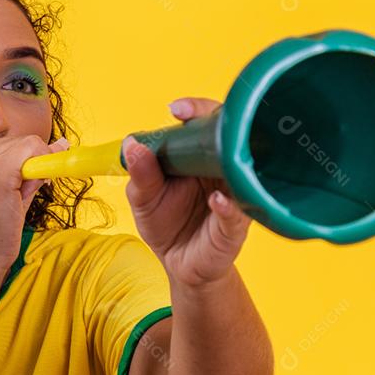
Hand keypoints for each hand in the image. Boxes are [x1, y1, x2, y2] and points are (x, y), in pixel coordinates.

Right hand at [0, 134, 68, 275]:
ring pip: (33, 145)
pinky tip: (21, 196)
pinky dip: (42, 170)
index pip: (16, 142)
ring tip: (14, 201)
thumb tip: (63, 144)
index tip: (29, 182)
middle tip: (17, 198)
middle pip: (26, 141)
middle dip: (34, 167)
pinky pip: (35, 152)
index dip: (31, 162)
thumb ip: (34, 166)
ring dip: (35, 174)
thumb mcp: (14, 190)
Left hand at [122, 97, 252, 287]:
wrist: (180, 265)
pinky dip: (228, 206)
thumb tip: (132, 145)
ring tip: (215, 151)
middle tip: (193, 117)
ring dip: (229, 158)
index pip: (206, 122)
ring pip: (242, 170)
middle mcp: (222, 170)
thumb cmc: (167, 225)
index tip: (177, 109)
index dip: (196, 109)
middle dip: (217, 122)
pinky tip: (216, 200)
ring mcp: (233, 196)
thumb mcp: (143, 199)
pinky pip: (238, 213)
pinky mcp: (236, 226)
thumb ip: (140, 174)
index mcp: (200, 156)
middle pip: (231, 135)